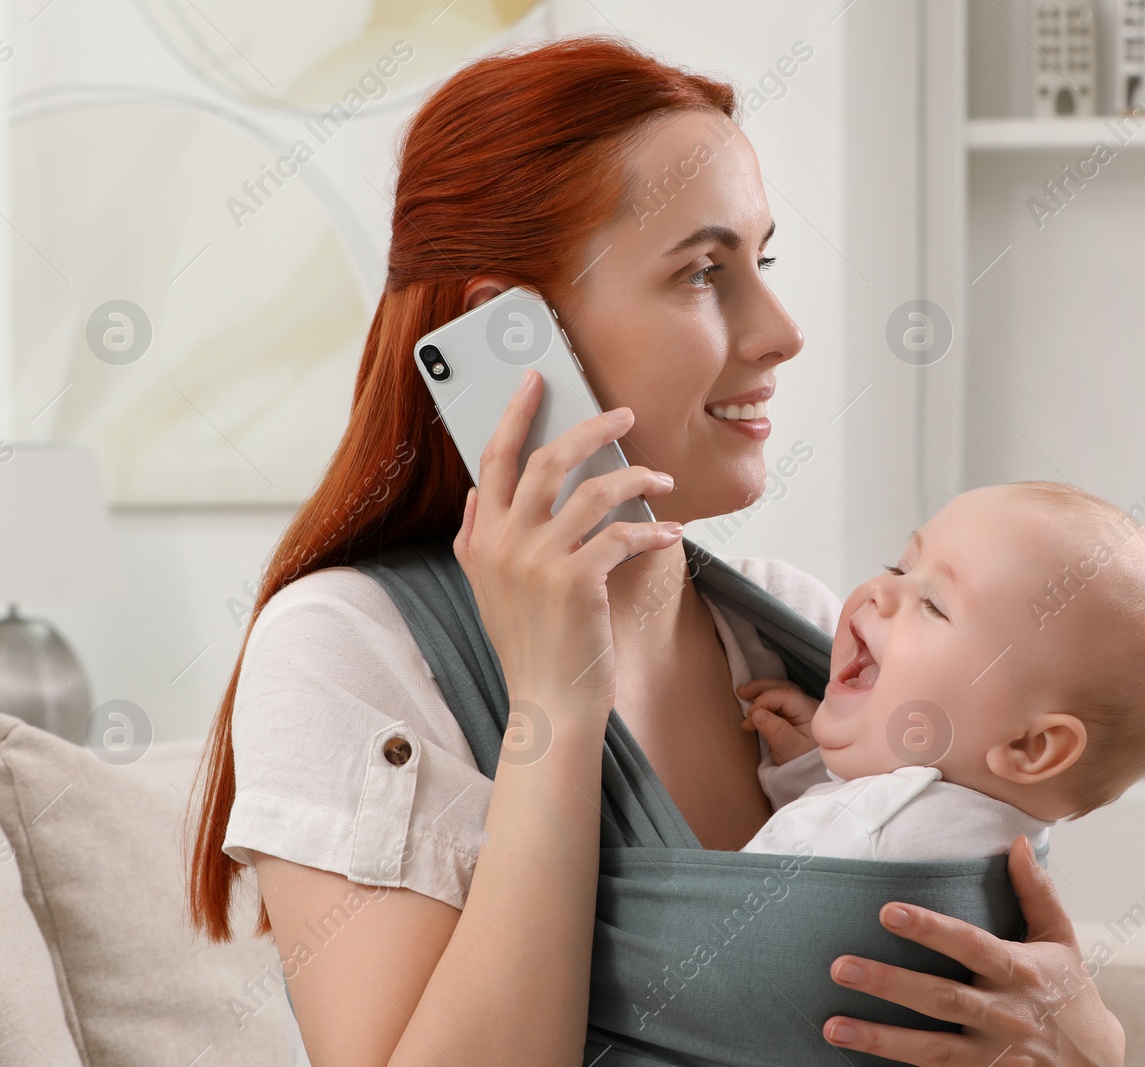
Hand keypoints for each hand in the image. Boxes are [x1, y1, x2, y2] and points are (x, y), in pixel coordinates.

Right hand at [451, 368, 680, 717]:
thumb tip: (477, 494)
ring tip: (661, 478)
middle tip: (625, 416)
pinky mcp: (577, 581)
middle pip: (549, 461)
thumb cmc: (528, 645)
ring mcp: (540, 561)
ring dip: (636, 478)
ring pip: (594, 492)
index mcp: (482, 538)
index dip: (515, 413)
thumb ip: (475, 539)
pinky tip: (669, 530)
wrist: (548, 703)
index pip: (494, 460)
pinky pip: (622, 535)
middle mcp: (505, 543)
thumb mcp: (485, 590)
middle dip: (592, 429)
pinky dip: (652, 529)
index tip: (537, 381)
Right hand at [736, 677, 818, 764]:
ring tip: (743, 695)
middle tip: (741, 692)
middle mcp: (806, 706)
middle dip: (761, 688)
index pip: (786, 695)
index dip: (765, 700)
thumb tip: (756, 713)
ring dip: (761, 693)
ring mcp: (800, 710)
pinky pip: (777, 703)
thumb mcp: (789, 749)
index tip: (750, 715)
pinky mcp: (793, 717)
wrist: (810, 775)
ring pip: (779, 693)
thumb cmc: (802, 763)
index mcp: (809, 711)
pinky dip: (764, 703)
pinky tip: (753, 708)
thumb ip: (774, 730)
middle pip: (783, 688)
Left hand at [821, 835, 1124, 1065]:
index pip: (971, 945)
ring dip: (880, 1040)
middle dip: (888, 984)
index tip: (888, 911)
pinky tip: (858, 1064)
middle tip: (839, 967)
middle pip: (941, 998)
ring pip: (930, 1049)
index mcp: (1021, 972)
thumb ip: (1036, 892)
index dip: (931, 929)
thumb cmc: (1072, 993)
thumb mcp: (1061, 941)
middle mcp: (1004, 1014)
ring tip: (832, 1026)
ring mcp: (993, 1055)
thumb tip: (1016, 840)